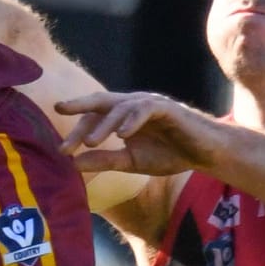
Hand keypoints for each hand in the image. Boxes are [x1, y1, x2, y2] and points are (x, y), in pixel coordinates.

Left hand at [55, 91, 216, 177]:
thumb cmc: (169, 154)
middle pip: (100, 101)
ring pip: (121, 107)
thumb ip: (104, 160)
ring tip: (89, 141)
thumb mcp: (131, 161)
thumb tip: (73, 164)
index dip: (75, 132)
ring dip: (104, 124)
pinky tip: (122, 135)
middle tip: (59, 113)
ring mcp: (149, 104)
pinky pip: (145, 110)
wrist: (205, 154)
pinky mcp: (167, 108)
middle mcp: (132, 105)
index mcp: (122, 116)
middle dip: (79, 107)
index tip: (61, 151)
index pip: (93, 118)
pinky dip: (132, 121)